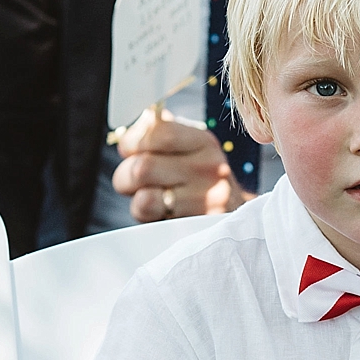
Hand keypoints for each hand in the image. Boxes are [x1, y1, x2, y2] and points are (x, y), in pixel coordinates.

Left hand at [111, 108, 249, 221]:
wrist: (232, 218)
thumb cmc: (197, 180)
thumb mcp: (186, 148)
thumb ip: (156, 132)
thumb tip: (127, 134)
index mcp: (203, 142)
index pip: (158, 132)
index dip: (132, 142)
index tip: (129, 150)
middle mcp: (210, 168)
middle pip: (143, 167)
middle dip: (126, 176)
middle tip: (134, 182)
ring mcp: (208, 201)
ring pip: (144, 199)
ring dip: (137, 201)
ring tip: (149, 198)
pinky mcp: (199, 228)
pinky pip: (153, 222)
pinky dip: (147, 218)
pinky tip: (162, 213)